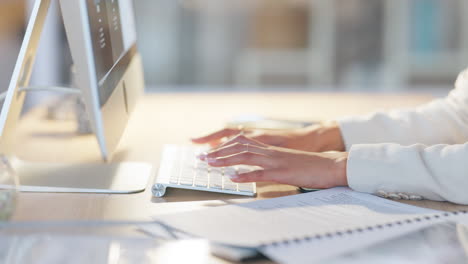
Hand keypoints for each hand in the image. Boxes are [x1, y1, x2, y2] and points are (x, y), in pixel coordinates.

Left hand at [198, 135, 347, 188]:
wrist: (331, 165)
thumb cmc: (310, 165)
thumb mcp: (287, 160)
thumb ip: (270, 161)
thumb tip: (254, 168)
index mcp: (270, 148)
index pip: (242, 141)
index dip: (224, 144)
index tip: (209, 149)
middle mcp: (270, 151)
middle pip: (239, 147)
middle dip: (218, 151)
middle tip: (201, 157)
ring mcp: (276, 161)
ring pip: (245, 157)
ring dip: (225, 160)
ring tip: (210, 164)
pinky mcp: (282, 172)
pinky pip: (260, 173)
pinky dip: (245, 175)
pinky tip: (233, 178)